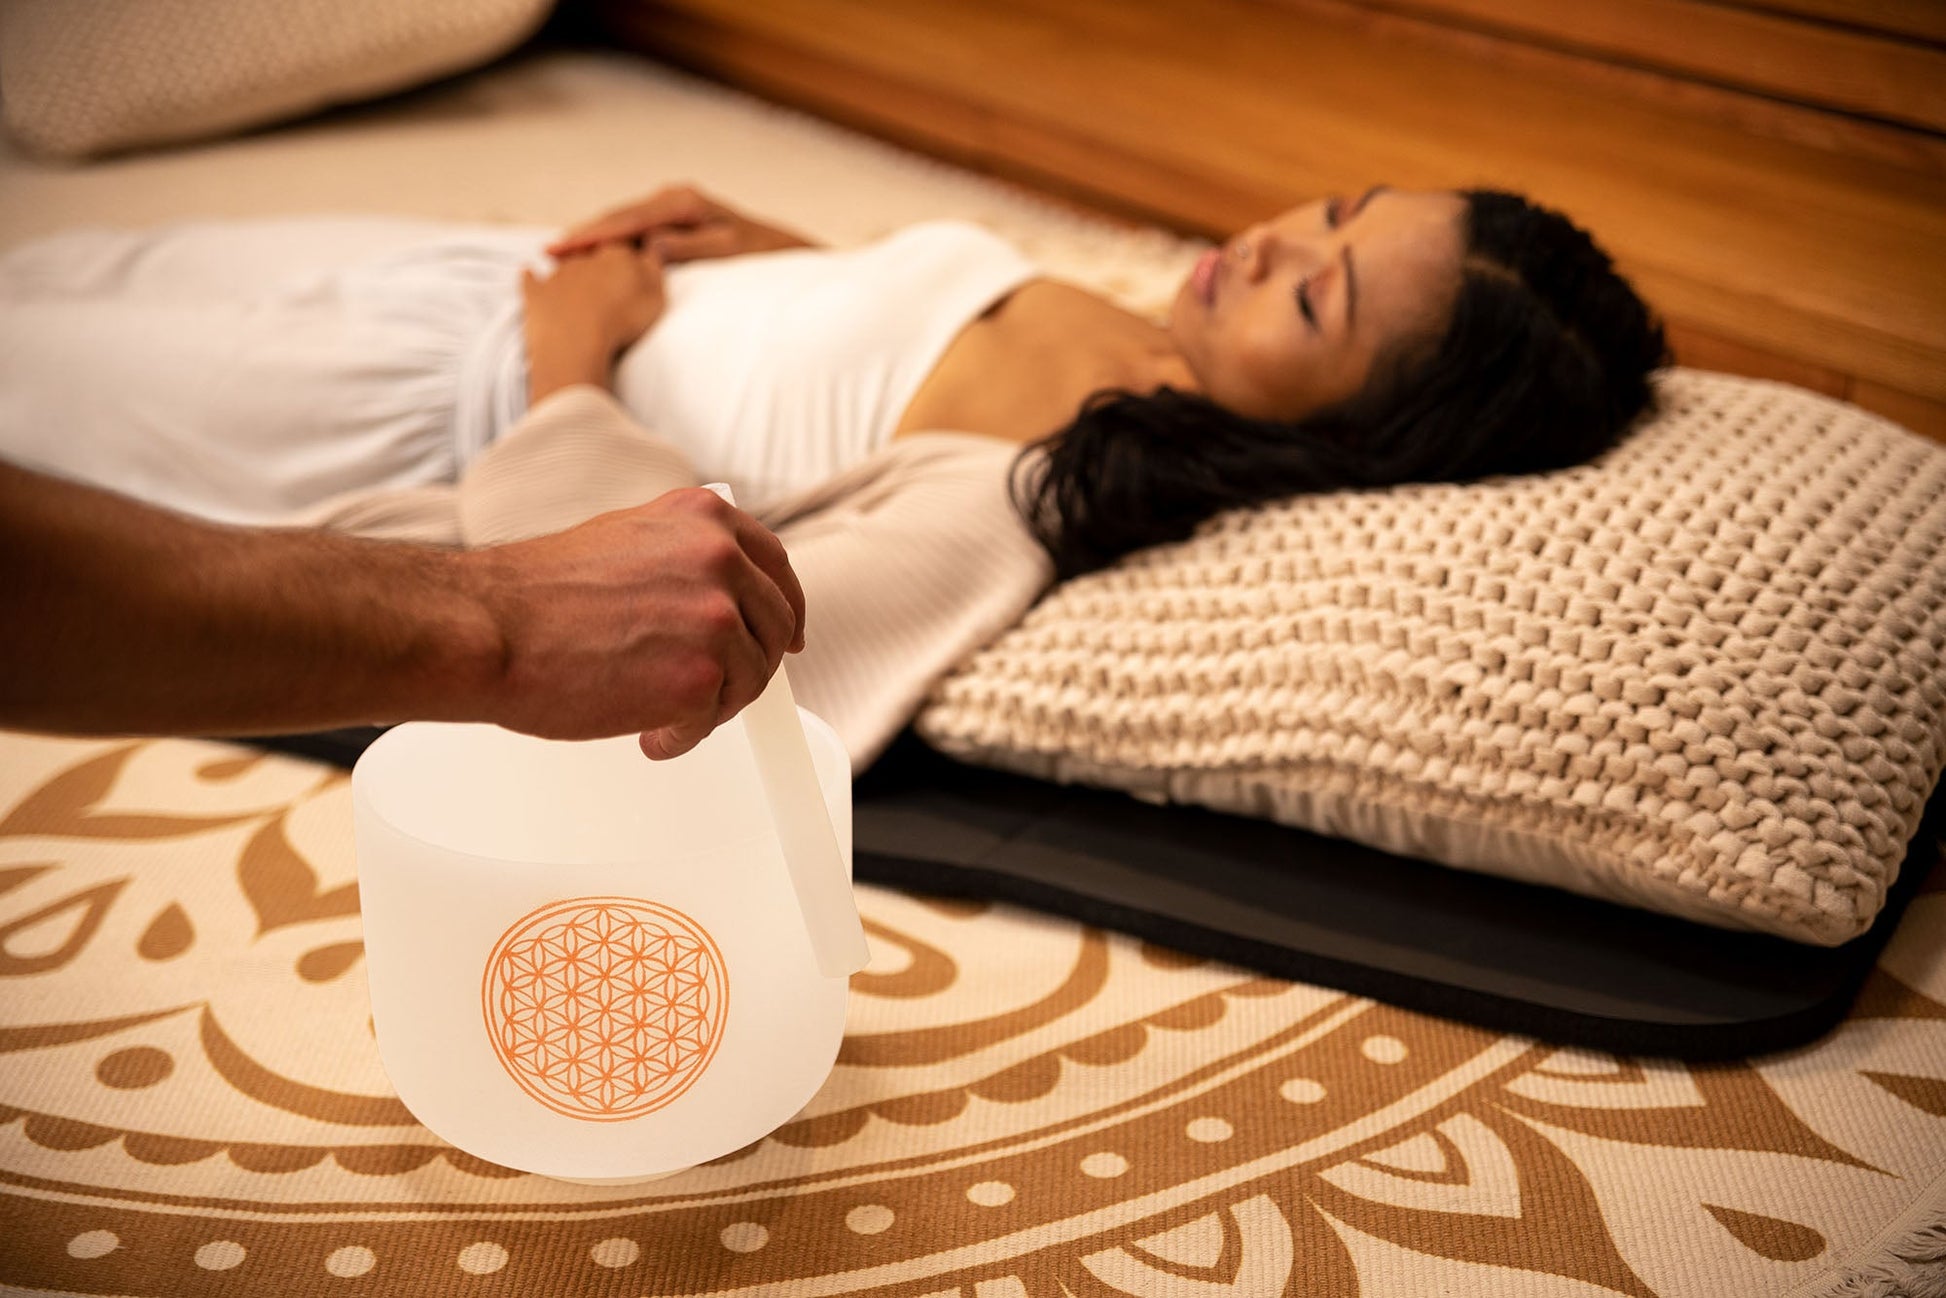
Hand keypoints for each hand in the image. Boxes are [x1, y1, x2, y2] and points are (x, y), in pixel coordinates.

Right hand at [464, 487, 807, 759]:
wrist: (488, 630)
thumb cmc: (535, 596)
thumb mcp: (626, 540)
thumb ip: (681, 559)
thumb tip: (720, 600)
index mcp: (703, 518)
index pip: (773, 564)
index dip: (785, 606)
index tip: (788, 635)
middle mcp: (720, 558)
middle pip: (772, 627)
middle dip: (747, 665)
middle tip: (708, 691)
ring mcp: (716, 618)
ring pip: (748, 678)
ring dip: (707, 705)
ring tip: (652, 711)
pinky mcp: (702, 677)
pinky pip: (713, 720)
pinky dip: (682, 736)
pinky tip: (646, 733)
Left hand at [521, 242, 666, 400]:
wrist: (577, 341)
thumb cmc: (620, 320)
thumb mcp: (654, 294)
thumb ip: (653, 266)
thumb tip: (654, 241)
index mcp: (615, 255)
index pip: (622, 243)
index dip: (626, 250)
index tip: (631, 257)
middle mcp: (584, 258)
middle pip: (592, 252)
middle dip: (598, 259)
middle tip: (606, 273)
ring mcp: (558, 275)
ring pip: (565, 264)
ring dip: (570, 269)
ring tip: (578, 284)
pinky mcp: (536, 294)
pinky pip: (531, 280)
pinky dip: (530, 275)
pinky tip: (527, 272)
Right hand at [547, 184, 812, 262]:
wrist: (779, 248)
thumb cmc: (759, 256)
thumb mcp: (726, 252)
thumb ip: (688, 246)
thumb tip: (650, 243)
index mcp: (683, 203)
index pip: (627, 221)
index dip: (592, 236)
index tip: (563, 249)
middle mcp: (674, 196)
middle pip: (618, 216)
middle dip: (583, 234)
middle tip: (549, 255)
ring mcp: (673, 203)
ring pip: (623, 219)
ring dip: (593, 235)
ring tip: (560, 253)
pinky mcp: (673, 214)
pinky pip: (634, 226)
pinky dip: (611, 236)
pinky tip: (591, 250)